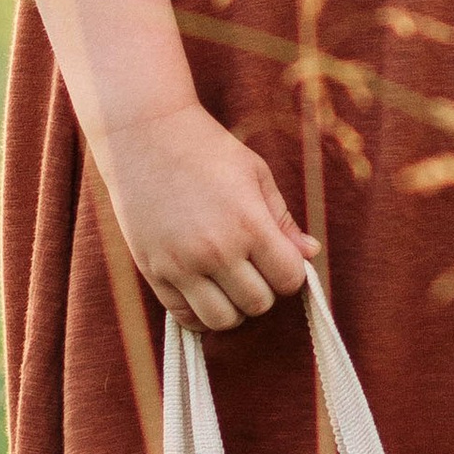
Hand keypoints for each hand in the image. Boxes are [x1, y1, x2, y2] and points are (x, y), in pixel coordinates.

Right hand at [96, 101, 317, 332]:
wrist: (143, 133)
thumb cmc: (206, 148)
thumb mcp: (255, 173)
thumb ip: (282, 219)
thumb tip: (311, 253)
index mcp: (249, 224)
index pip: (289, 279)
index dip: (290, 272)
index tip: (278, 256)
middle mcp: (216, 251)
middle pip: (259, 304)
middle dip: (264, 289)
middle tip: (252, 265)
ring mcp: (181, 265)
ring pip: (223, 320)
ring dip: (233, 307)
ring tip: (228, 281)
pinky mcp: (153, 272)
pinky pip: (184, 317)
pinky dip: (200, 313)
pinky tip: (203, 291)